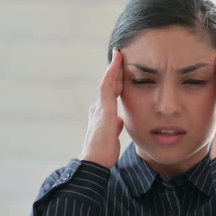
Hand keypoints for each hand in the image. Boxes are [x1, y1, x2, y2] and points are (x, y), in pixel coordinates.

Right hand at [80, 49, 123, 168]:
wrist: (94, 162)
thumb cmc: (103, 154)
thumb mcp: (112, 138)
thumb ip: (114, 127)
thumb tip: (119, 121)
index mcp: (102, 114)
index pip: (111, 94)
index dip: (116, 81)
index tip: (121, 70)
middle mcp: (98, 108)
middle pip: (109, 85)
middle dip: (115, 70)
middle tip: (119, 55)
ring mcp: (100, 108)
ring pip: (108, 82)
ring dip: (113, 68)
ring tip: (118, 54)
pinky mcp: (104, 110)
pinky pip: (107, 87)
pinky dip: (112, 74)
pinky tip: (116, 64)